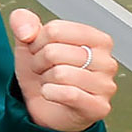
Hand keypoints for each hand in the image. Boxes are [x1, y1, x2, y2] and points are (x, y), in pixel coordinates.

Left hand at [9, 10, 118, 131]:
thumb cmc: (44, 73)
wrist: (45, 108)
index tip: (40, 52)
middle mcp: (108, 61)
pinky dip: (50, 94)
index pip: (55, 29)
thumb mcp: (28, 44)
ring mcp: (106, 85)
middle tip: (44, 71)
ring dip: (45, 80)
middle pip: (53, 52)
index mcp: (98, 39)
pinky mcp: (99, 107)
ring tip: (50, 83)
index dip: (36, 42)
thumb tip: (27, 32)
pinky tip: (51, 94)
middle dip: (38, 63)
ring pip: (60, 74)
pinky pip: (69, 94)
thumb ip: (23, 23)